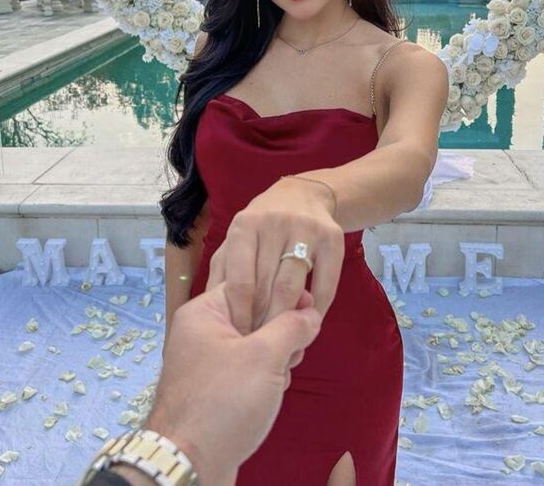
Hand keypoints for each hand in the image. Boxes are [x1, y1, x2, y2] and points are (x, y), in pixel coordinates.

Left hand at [145, 281, 321, 485]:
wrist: (190, 466)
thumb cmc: (222, 404)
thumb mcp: (265, 357)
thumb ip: (292, 327)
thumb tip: (311, 313)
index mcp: (204, 312)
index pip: (249, 283)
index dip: (281, 293)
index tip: (307, 307)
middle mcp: (201, 332)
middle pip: (254, 314)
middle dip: (280, 332)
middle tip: (293, 351)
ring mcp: (206, 363)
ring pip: (254, 345)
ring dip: (275, 359)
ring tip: (280, 378)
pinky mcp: (214, 390)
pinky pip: (247, 371)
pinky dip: (264, 379)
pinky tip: (273, 394)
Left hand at [205, 176, 344, 335]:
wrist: (303, 195)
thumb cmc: (262, 228)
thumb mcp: (237, 241)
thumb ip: (223, 272)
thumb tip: (210, 312)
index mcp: (245, 226)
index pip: (240, 281)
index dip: (239, 315)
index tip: (240, 340)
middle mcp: (274, 223)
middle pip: (267, 287)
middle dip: (261, 322)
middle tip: (260, 347)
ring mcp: (306, 229)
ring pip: (294, 288)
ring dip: (287, 322)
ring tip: (282, 341)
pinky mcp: (333, 238)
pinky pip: (325, 285)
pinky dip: (316, 310)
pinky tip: (308, 323)